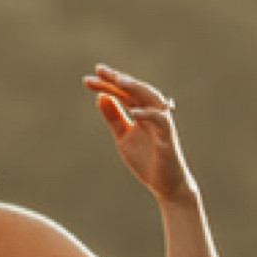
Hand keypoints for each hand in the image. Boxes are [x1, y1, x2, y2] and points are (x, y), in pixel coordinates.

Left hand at [84, 65, 194, 203]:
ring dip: (136, 89)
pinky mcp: (169, 138)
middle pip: (135, 91)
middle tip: (99, 71)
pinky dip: (148, 115)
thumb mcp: (123, 137)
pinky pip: (161, 122)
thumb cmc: (147, 160)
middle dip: (118, 80)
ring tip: (119, 81)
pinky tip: (133, 112)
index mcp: (141, 112)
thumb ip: (114, 118)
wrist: (165, 185)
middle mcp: (152, 113)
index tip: (88, 80)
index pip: (123, 94)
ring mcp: (162, 124)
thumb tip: (101, 97)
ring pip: (151, 99)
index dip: (107, 85)